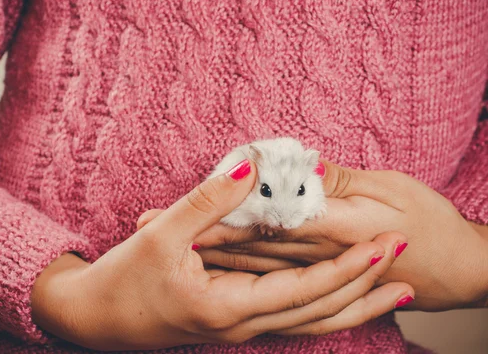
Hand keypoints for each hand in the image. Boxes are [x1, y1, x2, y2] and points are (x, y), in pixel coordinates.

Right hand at [32, 160, 411, 349]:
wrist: (92, 320)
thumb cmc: (122, 281)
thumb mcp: (160, 236)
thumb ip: (208, 201)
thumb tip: (251, 168)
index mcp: (228, 307)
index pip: (305, 290)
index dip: (348, 267)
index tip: (384, 243)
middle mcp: (242, 325)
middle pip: (321, 314)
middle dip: (366, 288)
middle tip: (405, 264)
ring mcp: (241, 328)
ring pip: (312, 323)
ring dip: (355, 305)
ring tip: (394, 293)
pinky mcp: (234, 321)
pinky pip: (293, 319)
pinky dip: (325, 306)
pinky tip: (339, 295)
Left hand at [192, 160, 487, 310]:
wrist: (458, 270)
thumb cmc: (432, 225)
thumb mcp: (392, 190)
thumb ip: (339, 181)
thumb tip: (295, 166)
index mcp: (328, 231)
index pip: (259, 220)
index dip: (216, 210)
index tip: (175, 204)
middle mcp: (310, 259)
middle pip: (244, 245)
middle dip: (195, 232)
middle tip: (147, 223)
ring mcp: (309, 274)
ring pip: (248, 263)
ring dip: (206, 249)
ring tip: (163, 238)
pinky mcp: (311, 281)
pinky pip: (264, 277)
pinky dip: (235, 265)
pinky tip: (212, 257)